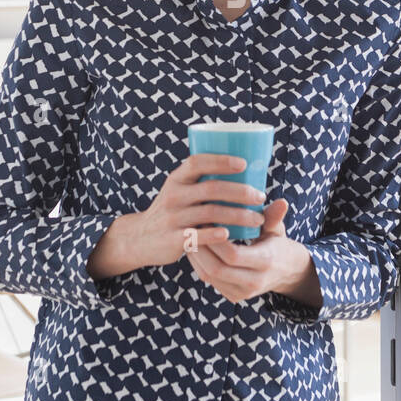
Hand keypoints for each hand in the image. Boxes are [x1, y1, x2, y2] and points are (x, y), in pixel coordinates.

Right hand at [88, 153, 266, 277]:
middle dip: (240, 192)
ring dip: (238, 216)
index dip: (221, 161)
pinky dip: (216, 234)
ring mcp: (173, 218)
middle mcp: (173, 195)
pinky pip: (198, 236)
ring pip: (210, 213)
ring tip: (257, 219)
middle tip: (260, 197)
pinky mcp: (173, 240)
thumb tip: (243, 166)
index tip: (244, 164)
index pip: (198, 162)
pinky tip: (231, 234)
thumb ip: (200, 180)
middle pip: (211, 188)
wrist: (140, 238)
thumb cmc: (172, 210)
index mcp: (176, 179)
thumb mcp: (178, 189)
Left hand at [186, 198, 312, 304]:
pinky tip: (195, 247)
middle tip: (190, 228)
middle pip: (216, 269)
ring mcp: (242, 292)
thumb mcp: (277, 229)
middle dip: (200, 248)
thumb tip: (282, 202)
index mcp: (266, 262)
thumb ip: (274, 217)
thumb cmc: (277, 242)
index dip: (215, 239)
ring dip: (196, 256)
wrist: (285, 271)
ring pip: (209, 276)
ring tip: (190, 236)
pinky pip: (209, 281)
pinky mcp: (233, 296)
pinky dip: (199, 264)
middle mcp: (254, 281)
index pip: (233, 255)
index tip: (206, 220)